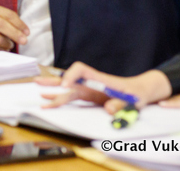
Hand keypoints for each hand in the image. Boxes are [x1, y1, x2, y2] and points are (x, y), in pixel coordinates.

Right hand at [0, 5, 28, 50]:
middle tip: (24, 41)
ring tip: (10, 45)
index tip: (27, 33)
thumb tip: (24, 34)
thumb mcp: (2, 20)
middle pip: (1, 24)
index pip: (8, 15)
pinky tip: (2, 48)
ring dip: (6, 43)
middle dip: (14, 33)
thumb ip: (12, 24)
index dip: (19, 24)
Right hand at [37, 61, 172, 113]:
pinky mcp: (90, 96)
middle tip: (38, 84)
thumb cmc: (138, 93)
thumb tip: (108, 109)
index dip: (71, 76)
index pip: (81, 70)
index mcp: (100, 79)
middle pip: (69, 79)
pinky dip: (60, 97)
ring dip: (53, 89)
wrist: (141, 92)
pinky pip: (72, 96)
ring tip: (37, 89)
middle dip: (54, 82)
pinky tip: (50, 99)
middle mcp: (91, 82)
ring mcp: (89, 89)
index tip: (66, 87)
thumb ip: (121, 105)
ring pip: (68, 88)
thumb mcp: (135, 100)